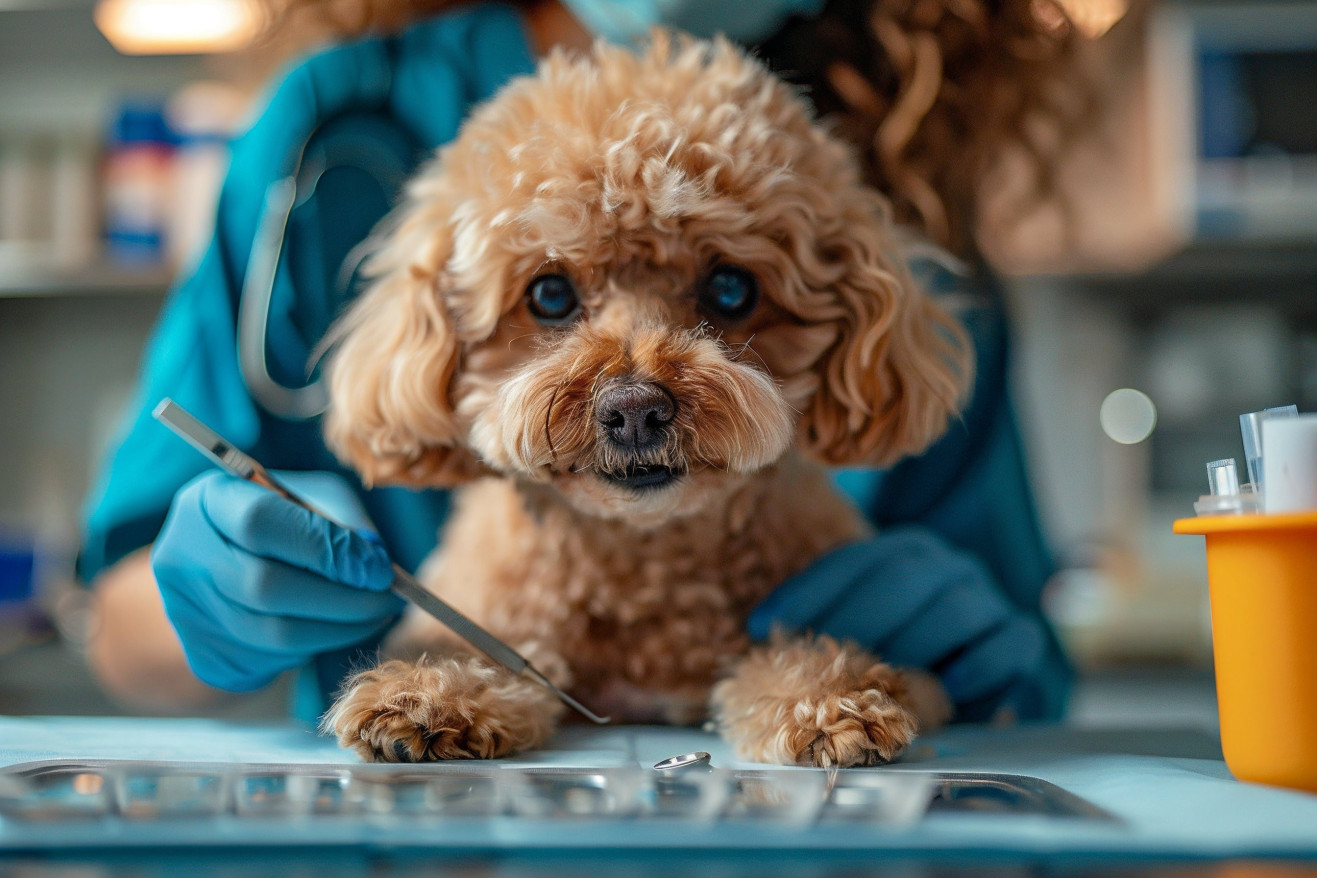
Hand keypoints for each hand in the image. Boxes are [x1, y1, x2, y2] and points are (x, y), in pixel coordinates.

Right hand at [152, 470, 401, 691]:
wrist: (222, 572)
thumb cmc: (280, 523)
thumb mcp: (312, 498)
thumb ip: (343, 519)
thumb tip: (373, 562)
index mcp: (208, 501)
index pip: (260, 522)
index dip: (324, 548)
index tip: (377, 568)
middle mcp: (184, 555)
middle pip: (265, 587)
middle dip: (343, 598)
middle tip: (389, 598)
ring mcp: (188, 612)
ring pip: (275, 634)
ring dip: (340, 628)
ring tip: (376, 613)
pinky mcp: (207, 656)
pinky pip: (275, 660)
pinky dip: (319, 645)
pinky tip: (339, 627)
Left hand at [748, 527, 1068, 720]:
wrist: (968, 663)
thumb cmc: (895, 651)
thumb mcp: (856, 633)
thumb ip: (821, 629)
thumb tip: (758, 637)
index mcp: (898, 552)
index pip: (850, 561)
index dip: (806, 593)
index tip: (763, 626)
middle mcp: (943, 564)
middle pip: (902, 578)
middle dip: (857, 618)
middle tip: (824, 658)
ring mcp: (983, 596)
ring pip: (954, 607)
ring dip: (912, 644)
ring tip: (878, 677)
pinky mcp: (1017, 635)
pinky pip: (1006, 644)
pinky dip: (978, 666)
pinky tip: (948, 690)